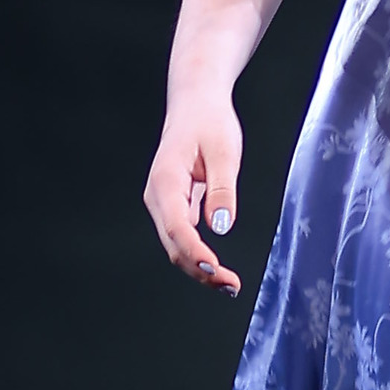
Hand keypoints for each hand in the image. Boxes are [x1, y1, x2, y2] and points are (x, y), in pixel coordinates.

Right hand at [144, 72, 245, 293]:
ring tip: (229, 284)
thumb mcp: (224, 150)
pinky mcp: (175, 205)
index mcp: (165, 180)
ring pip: (177, 244)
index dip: (194, 251)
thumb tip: (220, 227)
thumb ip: (222, 189)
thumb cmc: (209, 121)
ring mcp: (164, 203)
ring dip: (200, 267)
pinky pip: (184, 237)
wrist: (196, 103)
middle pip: (173, 243)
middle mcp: (158, 196)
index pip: (176, 225)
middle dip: (200, 269)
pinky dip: (200, 254)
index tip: (214, 268)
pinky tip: (219, 269)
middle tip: (231, 286)